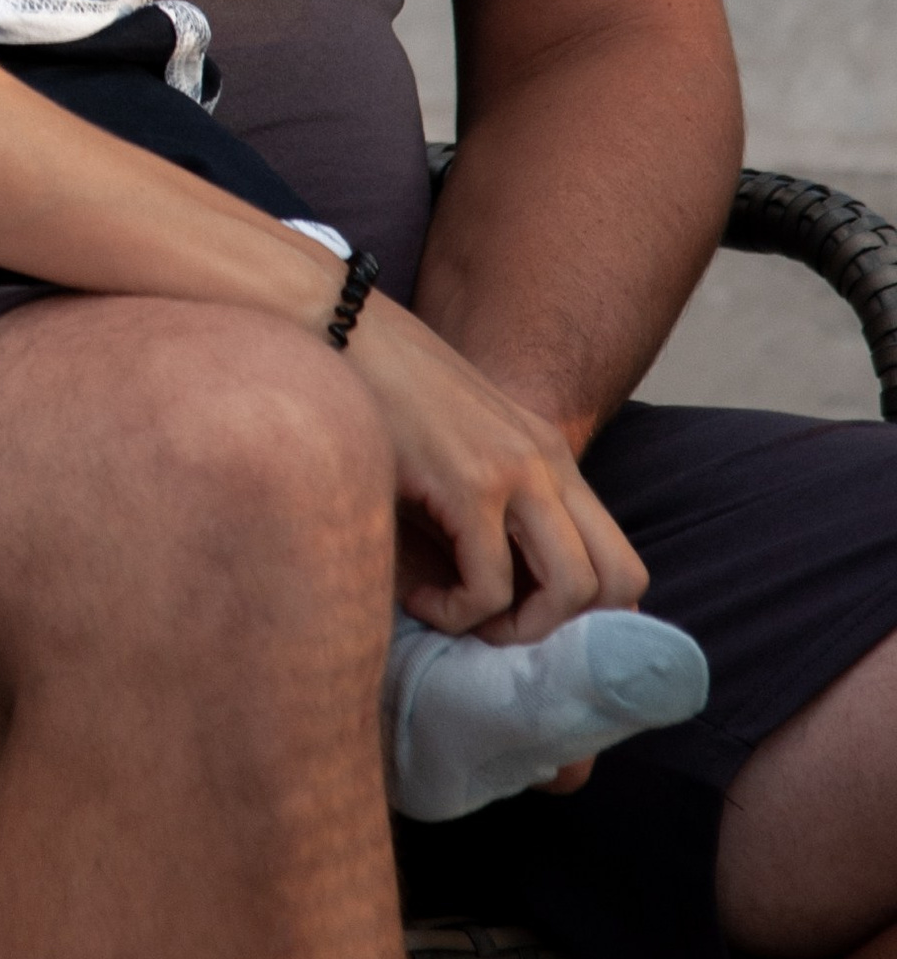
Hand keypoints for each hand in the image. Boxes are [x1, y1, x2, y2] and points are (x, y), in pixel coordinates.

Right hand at [346, 290, 647, 637]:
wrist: (338, 329)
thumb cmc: (379, 398)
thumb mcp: (452, 452)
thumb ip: (484, 509)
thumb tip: (495, 601)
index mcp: (551, 459)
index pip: (620, 562)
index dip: (584, 616)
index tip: (517, 622)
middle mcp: (549, 463)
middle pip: (620, 582)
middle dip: (562, 630)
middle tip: (493, 629)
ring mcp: (515, 471)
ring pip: (572, 590)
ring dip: (515, 627)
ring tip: (456, 614)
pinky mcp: (468, 483)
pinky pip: (489, 586)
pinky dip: (454, 612)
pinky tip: (416, 597)